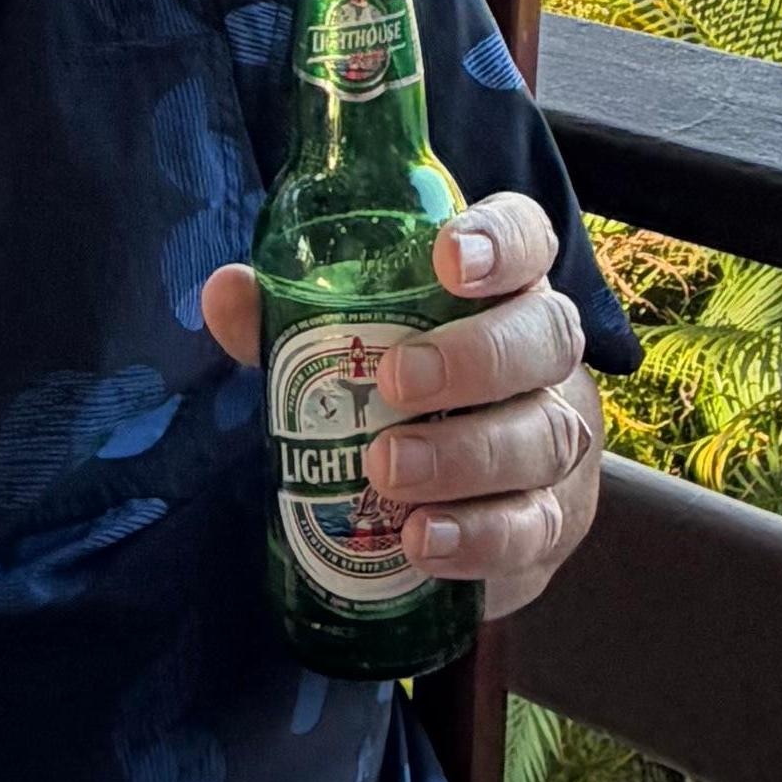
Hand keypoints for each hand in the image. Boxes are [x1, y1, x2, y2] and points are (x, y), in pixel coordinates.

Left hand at [201, 190, 605, 621]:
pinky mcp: (548, 522)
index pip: (529, 242)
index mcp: (503, 294)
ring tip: (386, 470)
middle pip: (547, 336)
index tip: (449, 257)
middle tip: (397, 380)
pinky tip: (421, 540)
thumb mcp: (352, 353)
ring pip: (542, 436)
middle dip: (477, 356)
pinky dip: (477, 536)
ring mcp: (554, 442)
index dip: (501, 241)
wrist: (473, 504)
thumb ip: (292, 320)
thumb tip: (227, 293)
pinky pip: (530, 528)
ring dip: (463, 454)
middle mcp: (544, 361)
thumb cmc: (404, 399)